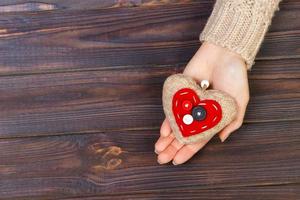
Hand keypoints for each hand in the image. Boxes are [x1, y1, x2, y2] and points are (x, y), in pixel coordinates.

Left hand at [155, 42, 249, 164]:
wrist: (224, 53)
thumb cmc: (235, 76)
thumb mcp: (240, 100)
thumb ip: (233, 121)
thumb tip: (221, 139)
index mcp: (212, 117)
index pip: (198, 138)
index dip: (188, 151)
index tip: (177, 161)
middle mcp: (198, 112)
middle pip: (183, 134)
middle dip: (172, 148)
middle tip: (161, 159)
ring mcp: (188, 102)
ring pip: (175, 123)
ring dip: (166, 138)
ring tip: (158, 150)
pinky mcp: (180, 91)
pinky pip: (172, 107)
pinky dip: (167, 119)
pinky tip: (162, 132)